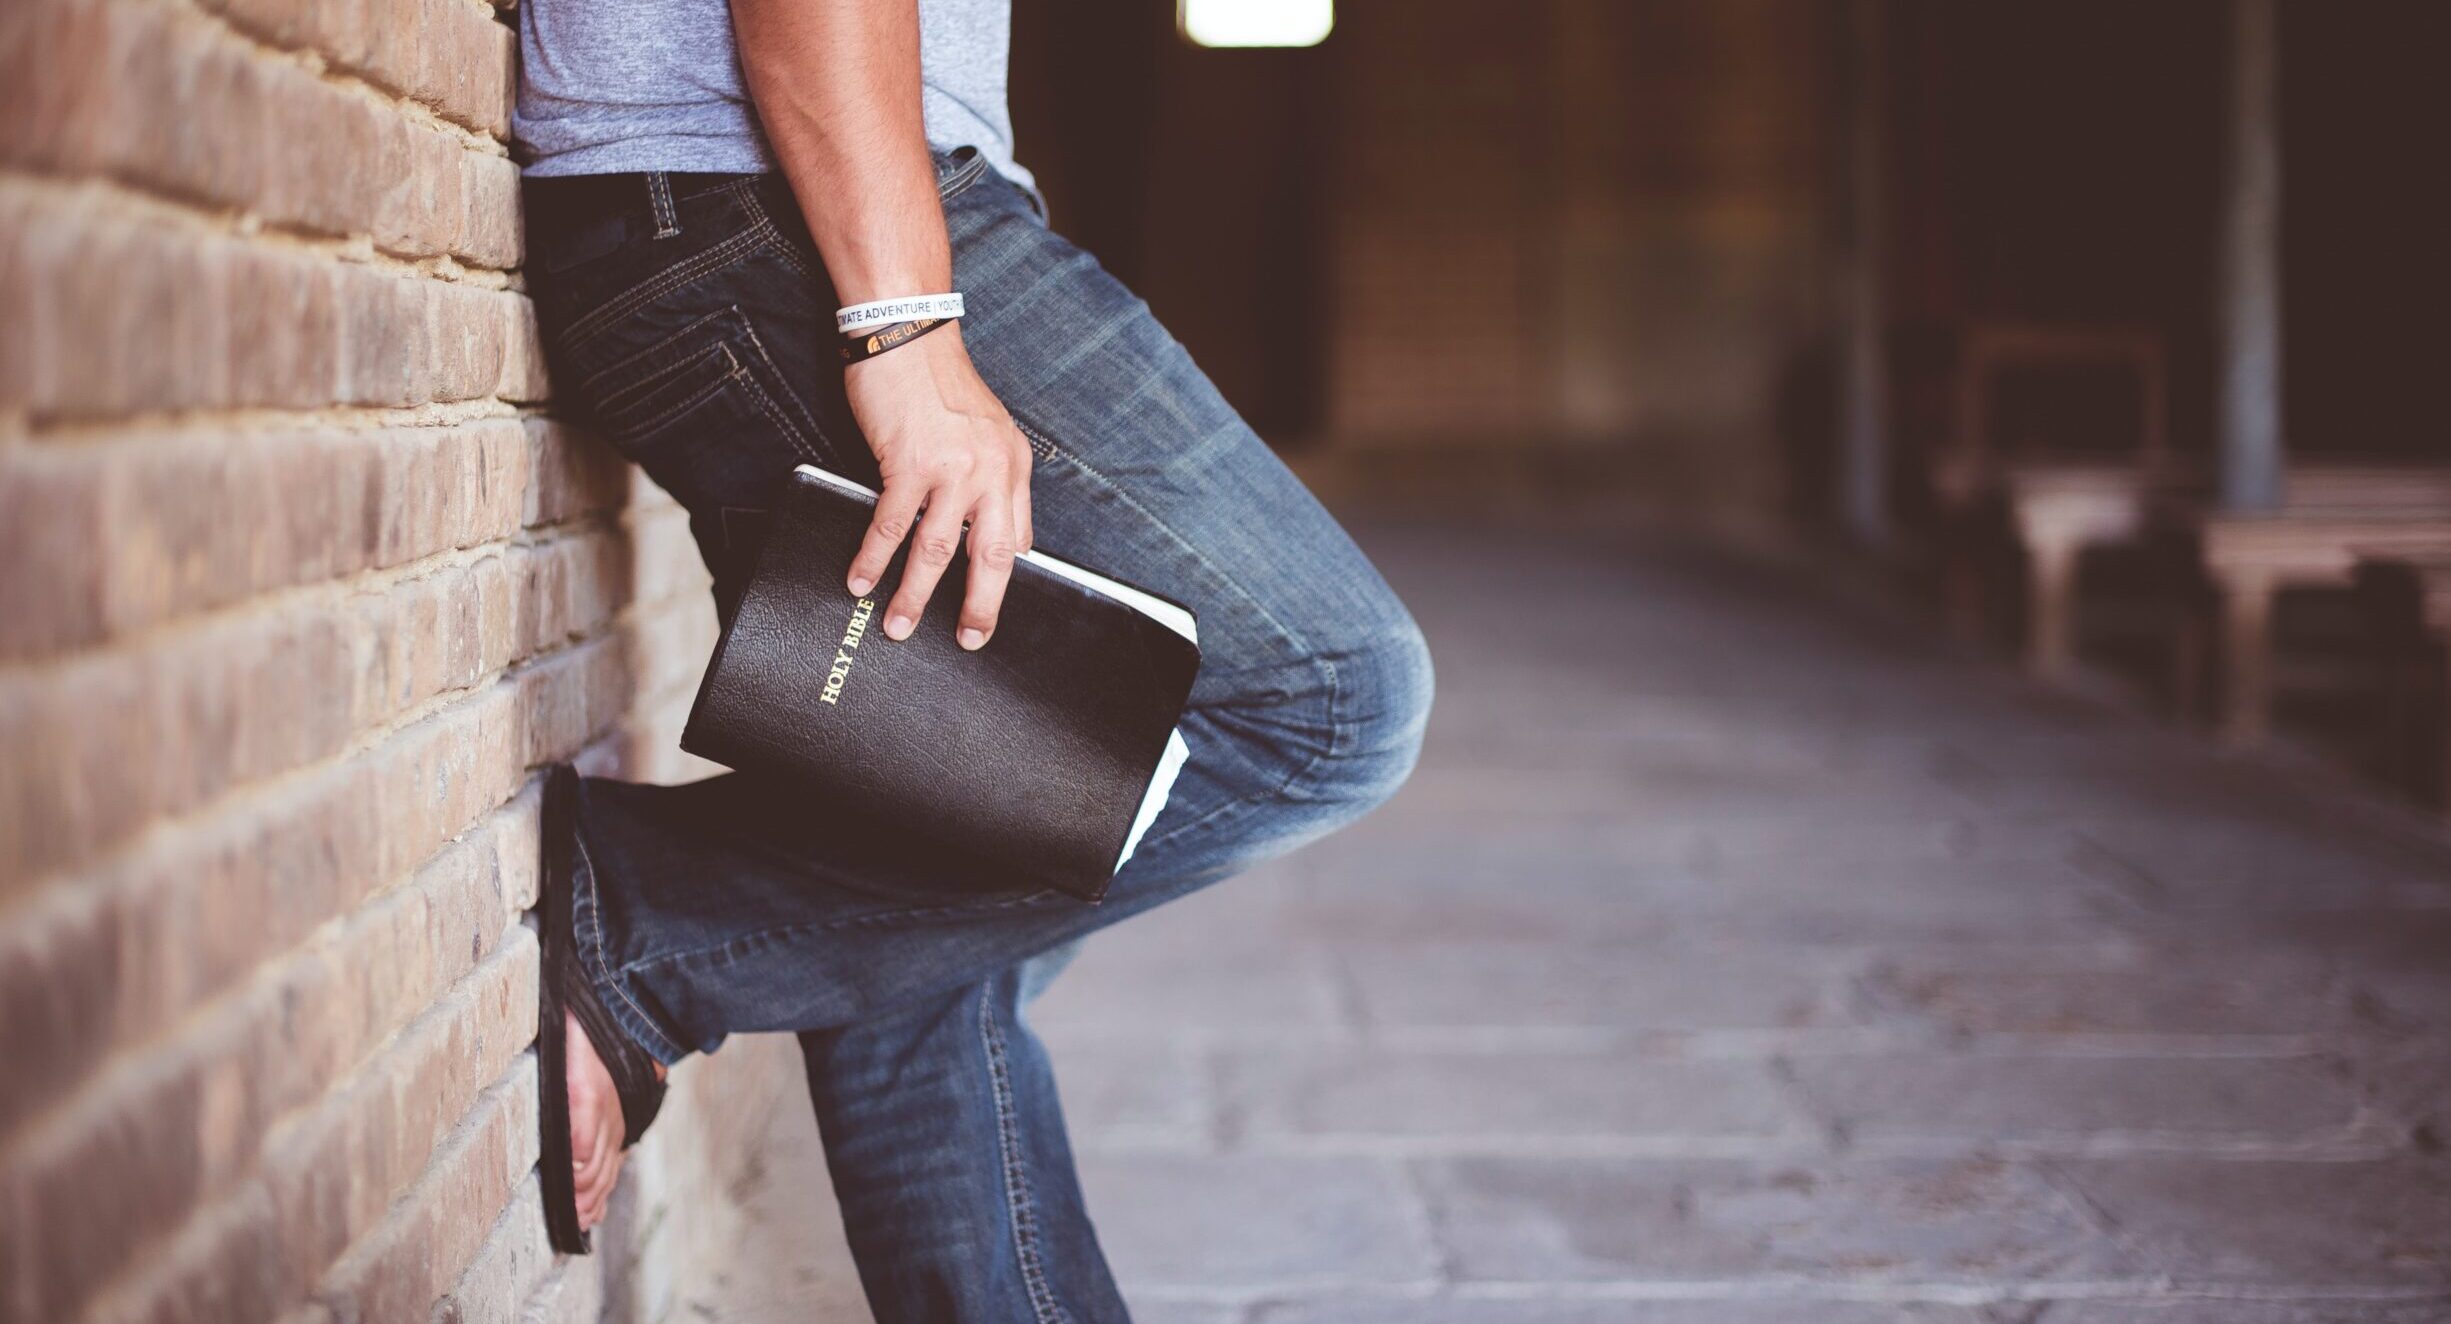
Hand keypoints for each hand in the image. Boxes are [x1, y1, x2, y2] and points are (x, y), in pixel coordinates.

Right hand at [842, 324, 1034, 648]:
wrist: (908, 333)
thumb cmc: (938, 382)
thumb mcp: (987, 430)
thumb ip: (991, 479)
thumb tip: (987, 535)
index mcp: (1012, 467)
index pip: (1016, 540)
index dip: (1001, 582)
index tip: (989, 614)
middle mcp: (990, 472)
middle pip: (990, 558)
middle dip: (978, 607)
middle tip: (968, 640)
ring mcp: (951, 470)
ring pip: (935, 551)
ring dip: (914, 595)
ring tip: (898, 626)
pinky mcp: (909, 463)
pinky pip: (891, 525)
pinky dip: (873, 558)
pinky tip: (860, 579)